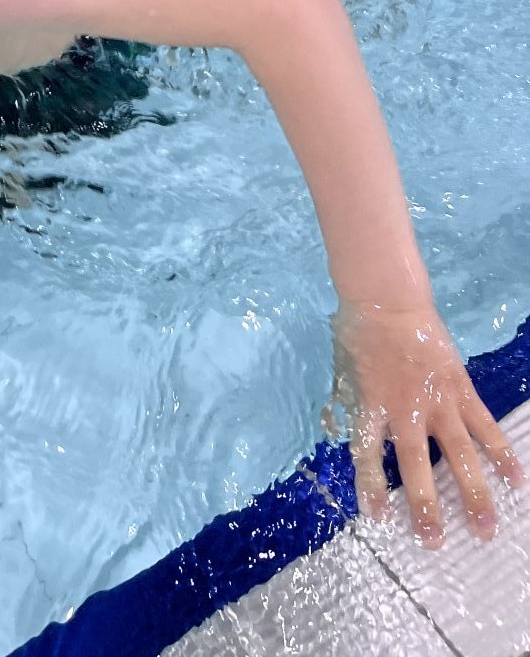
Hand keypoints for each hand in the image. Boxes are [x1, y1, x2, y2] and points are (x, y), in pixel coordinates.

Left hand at [330, 301, 522, 543]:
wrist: (385, 299)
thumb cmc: (358, 334)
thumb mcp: (340, 371)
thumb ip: (341, 404)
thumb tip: (329, 428)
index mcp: (371, 406)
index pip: (368, 456)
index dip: (372, 487)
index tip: (378, 517)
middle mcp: (405, 410)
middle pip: (416, 465)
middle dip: (426, 506)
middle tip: (434, 542)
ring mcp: (437, 400)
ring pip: (459, 455)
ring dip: (474, 494)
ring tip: (485, 529)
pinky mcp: (460, 389)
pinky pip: (484, 426)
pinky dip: (501, 453)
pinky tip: (516, 480)